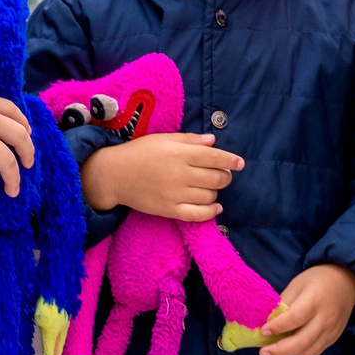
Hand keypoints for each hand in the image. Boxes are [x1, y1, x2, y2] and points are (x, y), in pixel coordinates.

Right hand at [79, 132, 243, 221]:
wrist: (114, 175)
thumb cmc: (140, 152)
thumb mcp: (164, 139)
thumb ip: (190, 140)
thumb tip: (213, 141)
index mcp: (179, 153)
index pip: (214, 157)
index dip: (231, 160)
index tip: (240, 163)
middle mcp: (180, 174)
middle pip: (216, 178)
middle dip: (225, 176)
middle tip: (223, 174)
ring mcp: (175, 194)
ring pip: (210, 196)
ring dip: (216, 192)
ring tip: (211, 187)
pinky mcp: (169, 210)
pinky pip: (198, 215)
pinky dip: (211, 212)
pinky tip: (215, 207)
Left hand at [256, 263, 354, 354]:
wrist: (346, 283)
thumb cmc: (317, 280)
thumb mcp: (298, 284)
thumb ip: (284, 304)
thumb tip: (267, 322)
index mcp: (315, 300)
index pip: (296, 317)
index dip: (278, 327)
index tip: (263, 330)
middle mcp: (325, 318)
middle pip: (302, 341)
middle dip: (280, 350)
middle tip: (263, 353)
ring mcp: (331, 331)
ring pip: (308, 352)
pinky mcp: (333, 339)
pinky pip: (314, 352)